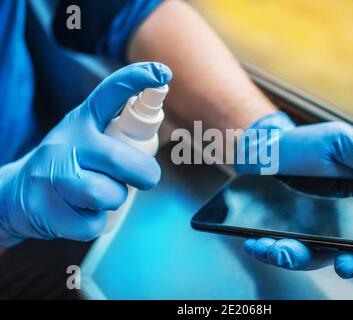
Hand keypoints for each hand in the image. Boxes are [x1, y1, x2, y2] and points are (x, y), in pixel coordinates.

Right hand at [0, 62, 171, 246]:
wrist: (15, 194)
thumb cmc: (66, 164)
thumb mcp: (86, 138)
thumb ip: (116, 133)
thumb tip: (155, 128)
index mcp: (82, 121)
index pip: (110, 92)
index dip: (137, 79)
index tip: (163, 72)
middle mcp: (67, 142)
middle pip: (122, 160)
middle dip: (145, 175)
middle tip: (145, 178)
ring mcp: (52, 174)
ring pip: (109, 195)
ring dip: (114, 200)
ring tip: (97, 194)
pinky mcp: (45, 208)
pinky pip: (93, 224)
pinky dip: (95, 223)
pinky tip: (78, 212)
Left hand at [236, 112, 352, 277]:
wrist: (267, 144)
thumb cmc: (306, 143)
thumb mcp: (339, 141)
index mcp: (351, 208)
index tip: (348, 262)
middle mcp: (327, 225)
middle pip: (328, 255)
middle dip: (315, 260)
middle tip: (297, 256)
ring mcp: (300, 229)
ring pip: (298, 254)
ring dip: (285, 255)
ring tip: (271, 247)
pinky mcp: (275, 229)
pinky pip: (272, 246)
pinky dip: (263, 247)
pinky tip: (254, 241)